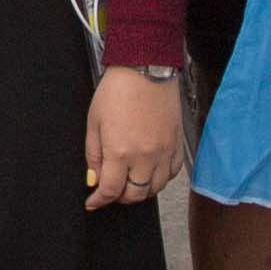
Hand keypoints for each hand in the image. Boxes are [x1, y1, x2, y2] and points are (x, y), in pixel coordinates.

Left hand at [83, 64, 184, 207]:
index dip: (99, 200)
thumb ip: (93, 154)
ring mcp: (164, 151)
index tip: (94, 201)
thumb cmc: (118, 88)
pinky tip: (150, 172)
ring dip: (140, 190)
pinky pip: (172, 173)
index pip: (110, 191)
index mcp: (120, 151)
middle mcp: (145, 156)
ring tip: (130, 181)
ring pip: (155, 188)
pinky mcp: (176, 144)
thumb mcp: (94, 122)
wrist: (145, 67)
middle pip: (134, 195)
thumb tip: (94, 177)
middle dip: (119, 197)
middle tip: (111, 191)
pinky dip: (160, 179)